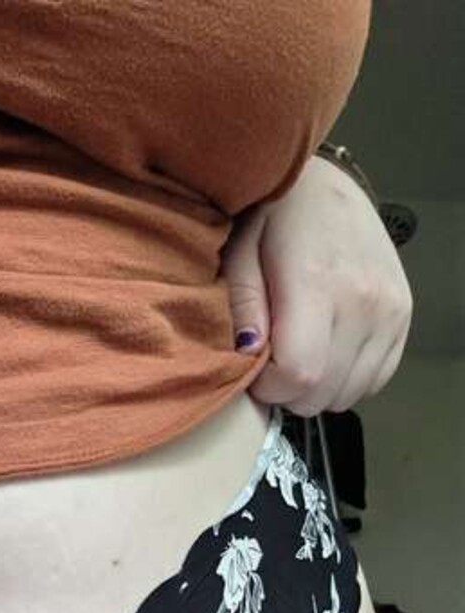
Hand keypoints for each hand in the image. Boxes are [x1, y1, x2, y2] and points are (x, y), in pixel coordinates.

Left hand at [221, 153, 413, 415]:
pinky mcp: (403, 315)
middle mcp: (364, 300)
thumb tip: (248, 354)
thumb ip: (242, 305)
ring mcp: (390, 309)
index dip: (268, 387)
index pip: (299, 375)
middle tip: (272, 363)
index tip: (255, 369)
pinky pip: (376, 380)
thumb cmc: (272, 218)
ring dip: (318, 388)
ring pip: (349, 393)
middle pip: (323, 392)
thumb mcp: (240, 251)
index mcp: (318, 283)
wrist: (324, 187)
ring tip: (299, 353)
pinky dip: (348, 378)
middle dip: (288, 392)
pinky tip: (328, 351)